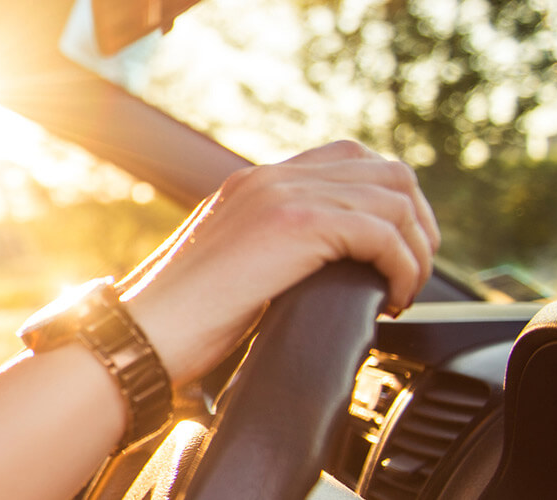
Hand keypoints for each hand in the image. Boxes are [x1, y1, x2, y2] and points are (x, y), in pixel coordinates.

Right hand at [117, 140, 439, 385]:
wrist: (140, 335)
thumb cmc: (176, 323)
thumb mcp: (229, 269)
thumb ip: (269, 251)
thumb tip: (320, 275)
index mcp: (253, 184)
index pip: (349, 160)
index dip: (388, 204)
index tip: (394, 253)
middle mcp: (269, 177)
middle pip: (386, 171)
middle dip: (416, 225)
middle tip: (410, 275)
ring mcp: (281, 194)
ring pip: (395, 199)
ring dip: (416, 250)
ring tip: (403, 291)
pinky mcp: (295, 224)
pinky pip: (384, 233)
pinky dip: (403, 268)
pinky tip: (390, 300)